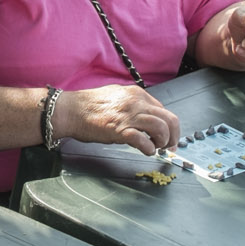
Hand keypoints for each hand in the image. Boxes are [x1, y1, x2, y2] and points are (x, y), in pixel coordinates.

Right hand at [56, 85, 179, 154]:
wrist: (70, 110)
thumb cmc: (89, 106)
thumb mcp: (116, 96)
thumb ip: (132, 104)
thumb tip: (144, 117)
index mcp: (137, 94)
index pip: (163, 110)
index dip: (168, 126)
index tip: (167, 137)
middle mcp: (137, 103)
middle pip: (170, 119)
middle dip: (174, 136)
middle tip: (169, 147)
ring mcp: (129, 116)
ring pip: (162, 128)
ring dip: (163, 142)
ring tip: (157, 149)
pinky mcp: (120, 130)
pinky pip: (144, 141)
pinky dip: (149, 149)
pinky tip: (146, 151)